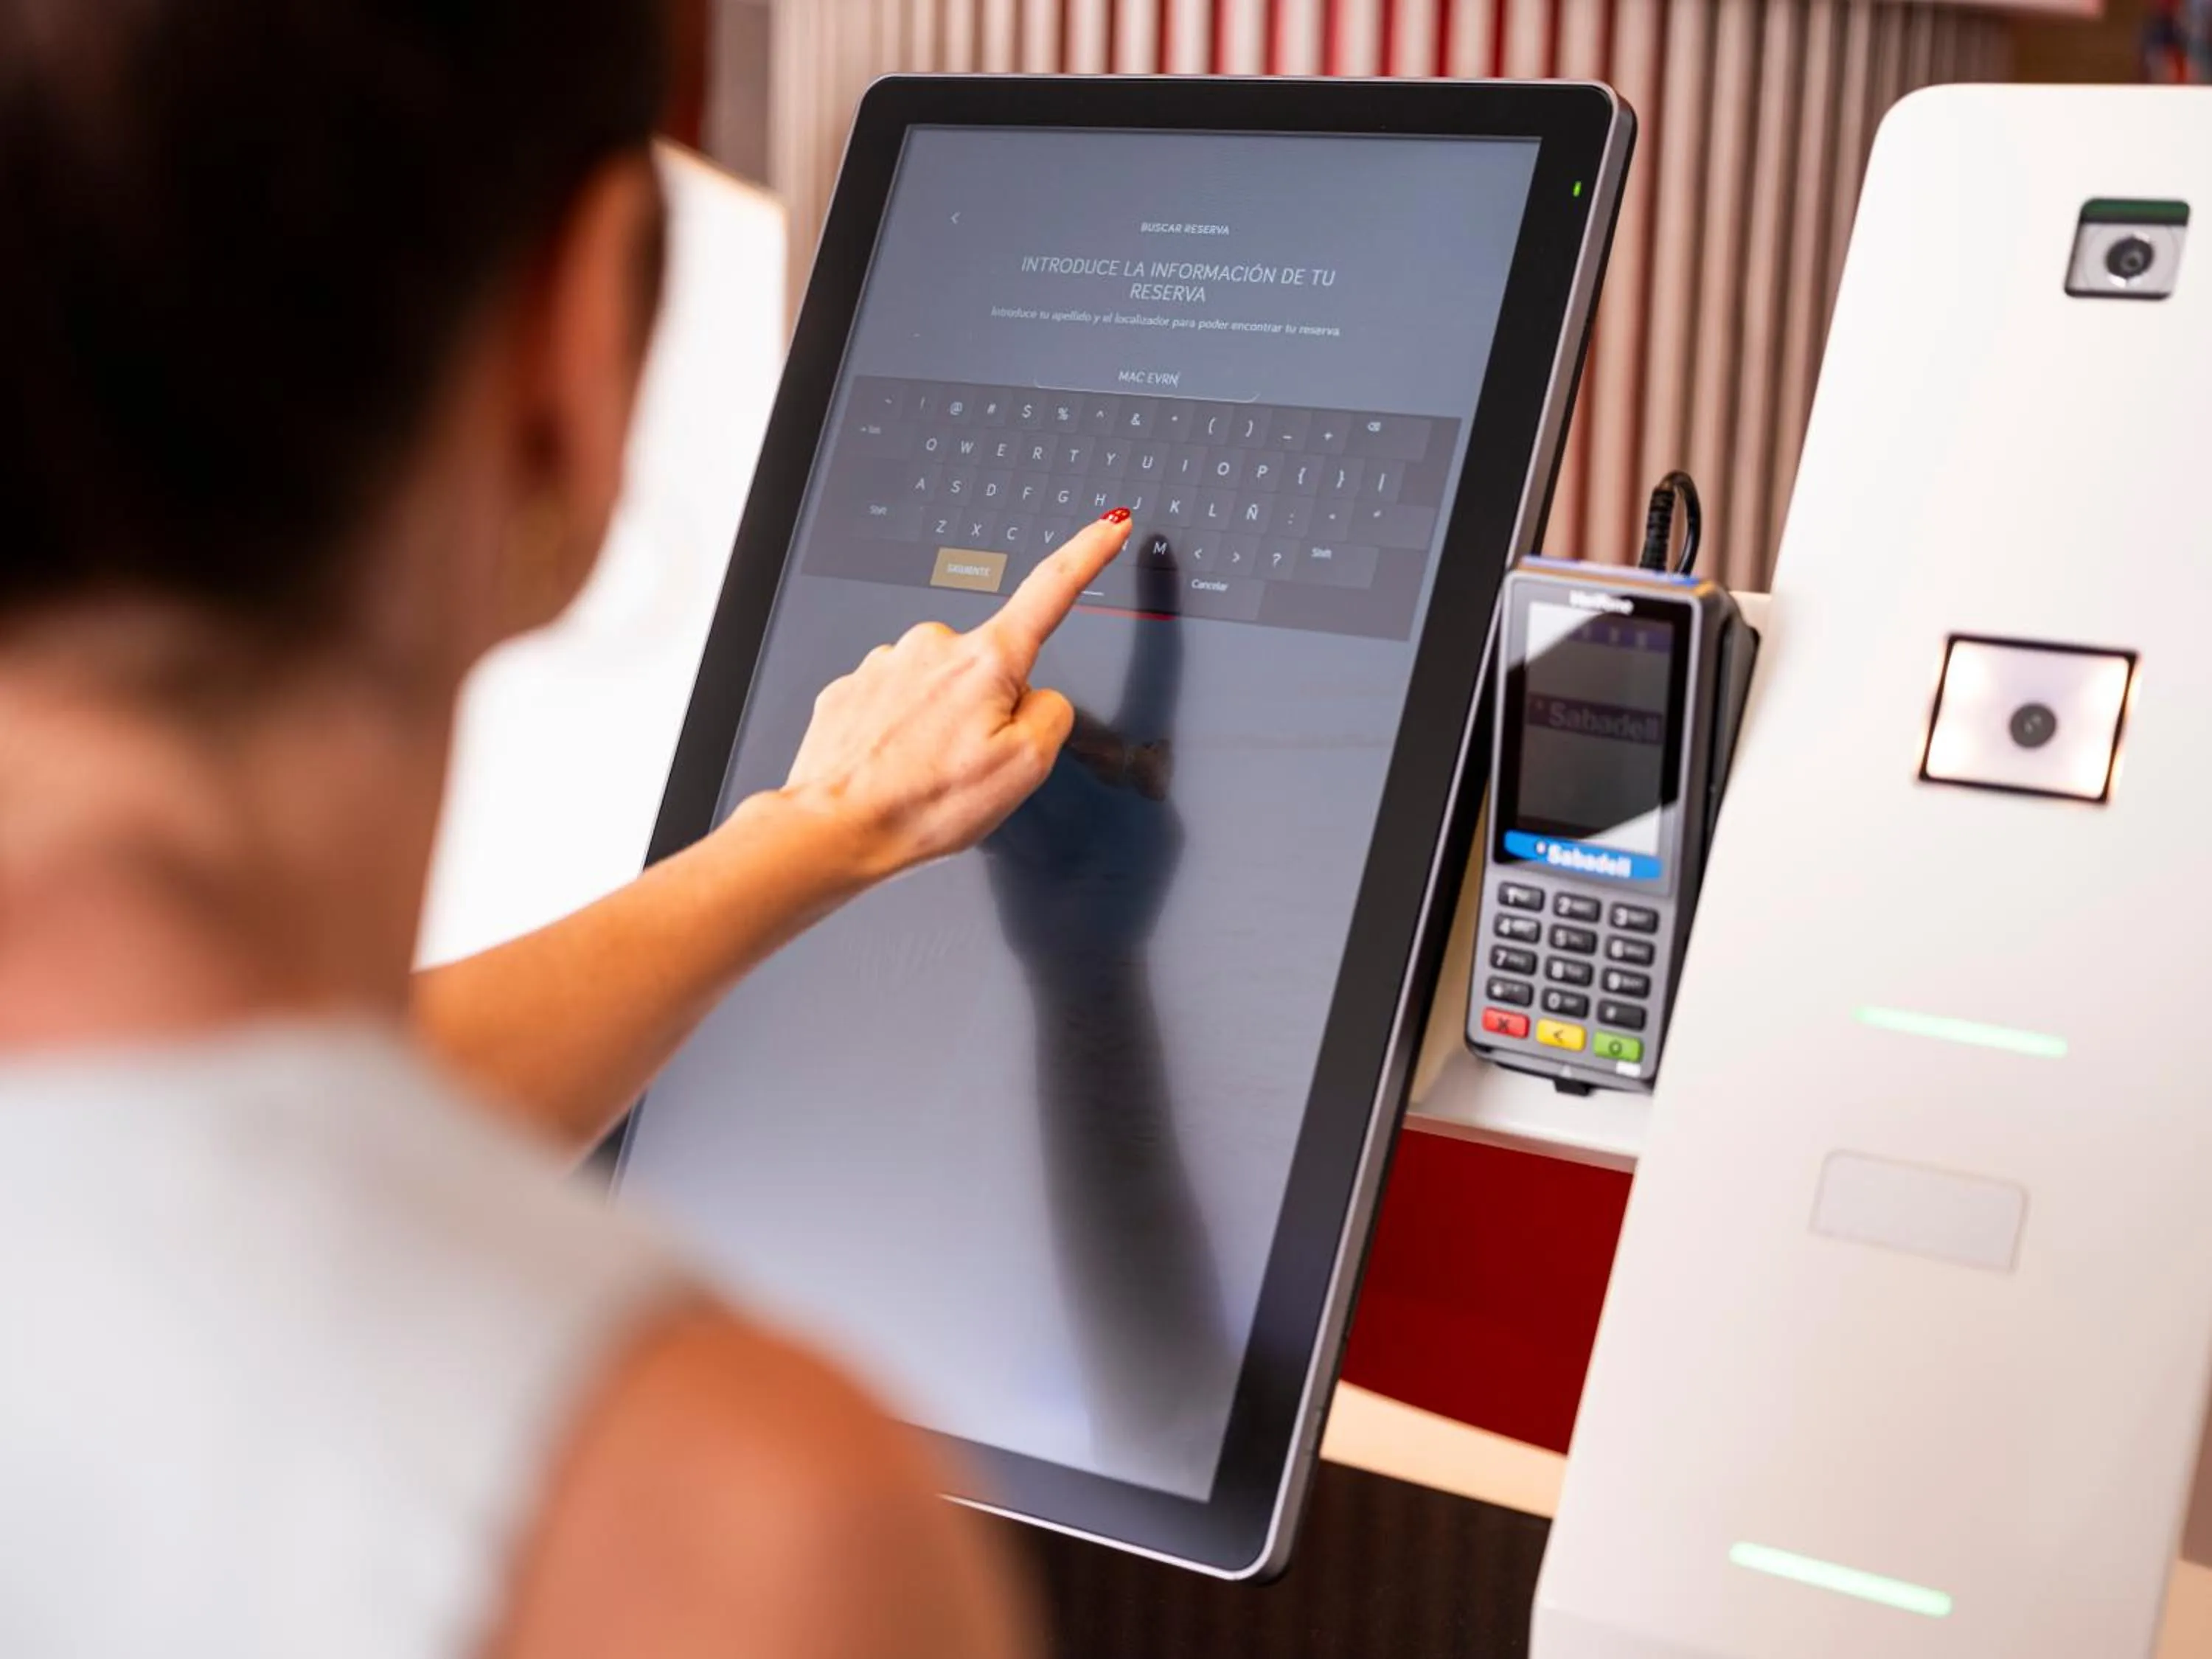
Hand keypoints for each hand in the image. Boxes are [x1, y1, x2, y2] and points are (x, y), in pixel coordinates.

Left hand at [778, 512, 1133, 881]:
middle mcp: (933, 647)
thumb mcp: (1025, 769)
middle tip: (966, 768)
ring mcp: (886, 663)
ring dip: (939, 727)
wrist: (833, 828)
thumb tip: (1037, 700)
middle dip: (988, 712)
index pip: (1052, 591)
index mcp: (986, 661)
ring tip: (923, 776)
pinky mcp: (851, 687)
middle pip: (991, 670)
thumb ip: (1052, 716)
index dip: (1087, 554)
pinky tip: (893, 770)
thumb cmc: (922, 806)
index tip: (1109, 526)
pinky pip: (896, 706)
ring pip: (940, 691)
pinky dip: (901, 737)